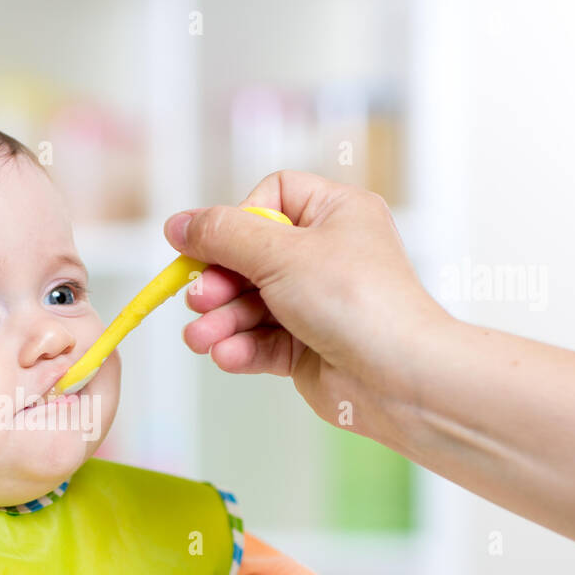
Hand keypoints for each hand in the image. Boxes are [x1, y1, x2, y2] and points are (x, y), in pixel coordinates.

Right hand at [167, 170, 452, 432]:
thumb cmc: (356, 300)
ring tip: (200, 339)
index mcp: (335, 214)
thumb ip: (222, 235)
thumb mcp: (280, 253)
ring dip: (220, 321)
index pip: (272, 197)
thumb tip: (177, 224)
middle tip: (197, 299)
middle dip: (218, 283)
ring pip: (249, 304)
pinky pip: (262, 340)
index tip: (216, 246)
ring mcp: (316, 303)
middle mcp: (327, 255)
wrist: (397, 376)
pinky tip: (227, 355)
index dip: (238, 220)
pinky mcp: (307, 346)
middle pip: (249, 256)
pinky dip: (241, 347)